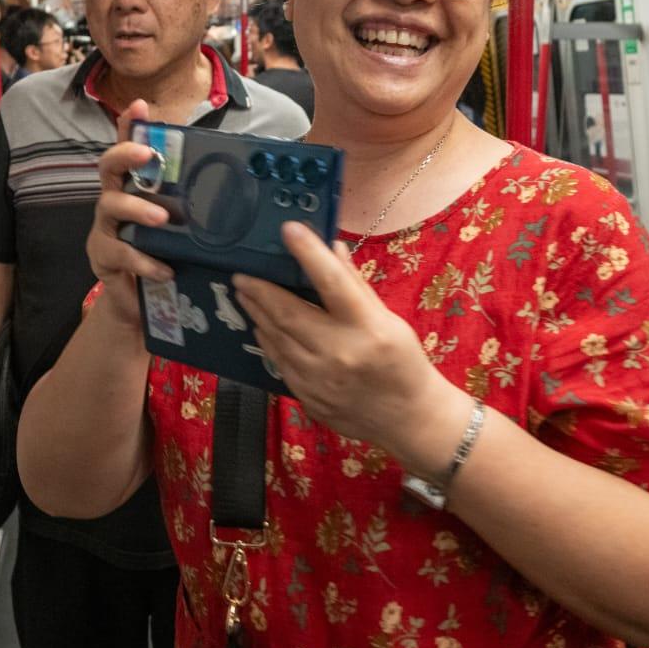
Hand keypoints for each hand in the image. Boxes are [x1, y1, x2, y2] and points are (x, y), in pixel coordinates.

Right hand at [86, 100, 175, 327]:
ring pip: (110, 206)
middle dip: (126, 154)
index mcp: (133, 187)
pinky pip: (121, 253)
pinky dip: (145, 261)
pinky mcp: (102, 256)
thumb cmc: (163, 253)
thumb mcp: (180, 226)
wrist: (139, 302)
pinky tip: (165, 269)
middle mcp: (114, 200)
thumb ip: (193, 204)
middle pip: (108, 166)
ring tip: (163, 219)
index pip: (128, 149)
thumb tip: (240, 182)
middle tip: (149, 154)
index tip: (140, 105)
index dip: (130, 126)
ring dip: (137, 209)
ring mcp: (105, 227)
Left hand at [234, 222, 471, 477]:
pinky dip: (268, 341)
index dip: (309, 253)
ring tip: (245, 295)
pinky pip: (280, 364)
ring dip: (258, 314)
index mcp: (368, 327)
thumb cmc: (402, 361)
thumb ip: (356, 285)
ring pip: (277, 340)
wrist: (407, 418)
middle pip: (289, 313)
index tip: (288, 229)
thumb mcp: (389, 318)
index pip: (333, 282)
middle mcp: (340, 353)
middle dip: (260, 291)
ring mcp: (320, 380)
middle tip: (241, 273)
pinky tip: (262, 327)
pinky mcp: (308, 398)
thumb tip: (331, 247)